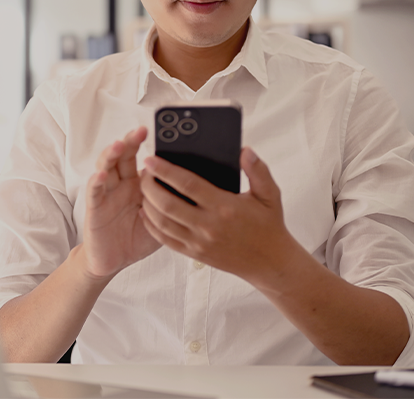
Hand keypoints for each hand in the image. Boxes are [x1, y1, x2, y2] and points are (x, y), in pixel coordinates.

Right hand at [81, 126, 160, 280]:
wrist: (115, 260)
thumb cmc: (140, 238)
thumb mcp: (163, 217)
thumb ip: (175, 201)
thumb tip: (204, 187)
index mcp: (138, 183)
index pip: (142, 157)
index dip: (149, 146)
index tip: (161, 132)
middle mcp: (121, 184)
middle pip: (123, 156)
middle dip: (131, 141)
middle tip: (141, 131)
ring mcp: (106, 193)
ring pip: (106, 167)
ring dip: (111, 154)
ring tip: (120, 145)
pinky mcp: (94, 208)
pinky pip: (94, 192)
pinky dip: (96, 182)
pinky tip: (101, 174)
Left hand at [139, 147, 299, 284]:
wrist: (269, 262)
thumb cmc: (269, 225)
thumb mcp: (270, 194)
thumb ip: (257, 170)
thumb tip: (244, 150)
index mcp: (224, 207)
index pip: (187, 185)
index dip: (166, 171)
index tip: (151, 159)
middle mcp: (208, 226)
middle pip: (168, 203)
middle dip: (149, 185)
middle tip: (143, 171)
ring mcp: (199, 242)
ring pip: (162, 222)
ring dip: (148, 204)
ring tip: (143, 188)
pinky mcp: (195, 254)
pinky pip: (165, 240)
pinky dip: (151, 226)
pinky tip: (146, 212)